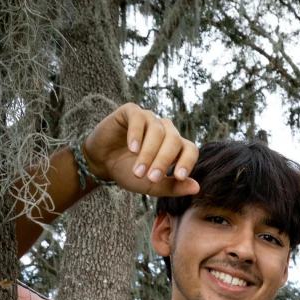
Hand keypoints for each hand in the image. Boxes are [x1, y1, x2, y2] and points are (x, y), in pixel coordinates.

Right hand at [82, 103, 199, 197]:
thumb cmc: (129, 172)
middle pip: (174, 140)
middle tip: (151, 178)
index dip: (187, 162)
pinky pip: (139, 118)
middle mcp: (165, 130)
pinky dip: (137, 134)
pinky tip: (132, 149)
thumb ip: (173, 187)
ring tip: (137, 171)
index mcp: (175, 147)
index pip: (190, 149)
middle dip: (163, 161)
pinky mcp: (131, 112)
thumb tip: (197, 188)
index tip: (178, 176)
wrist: (102, 163)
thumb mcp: (152, 186)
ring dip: (148, 154)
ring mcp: (149, 119)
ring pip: (157, 131)